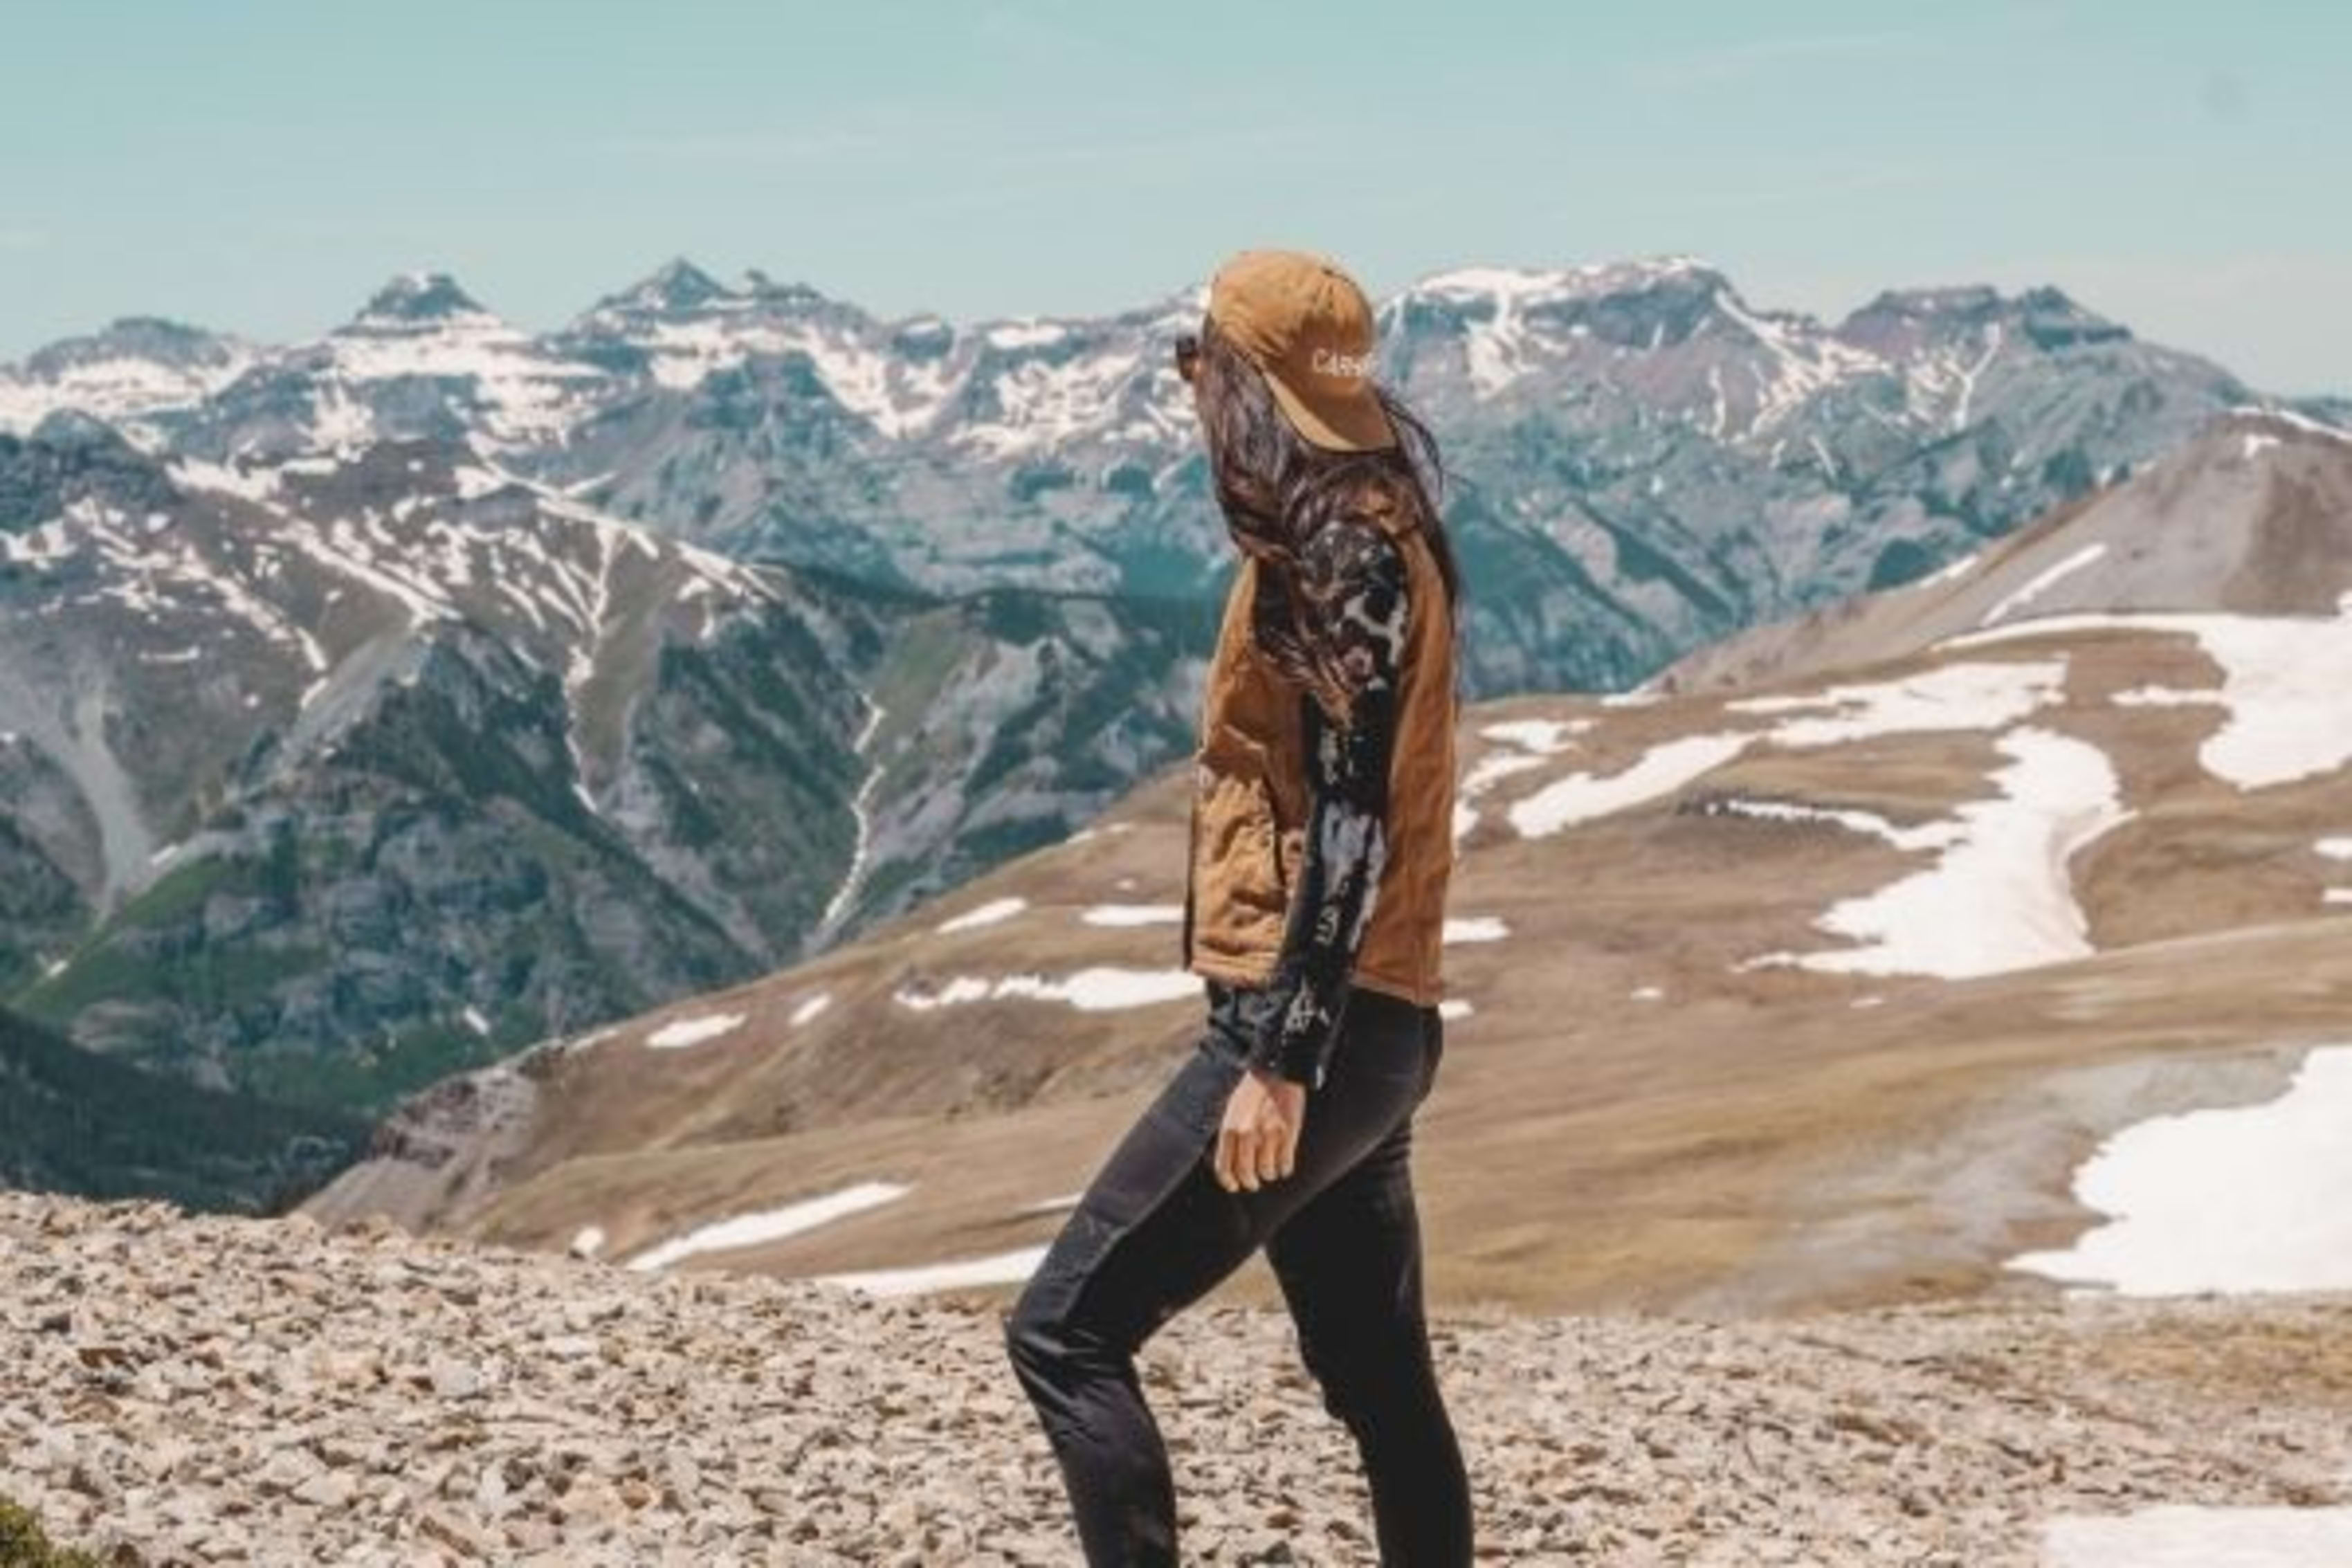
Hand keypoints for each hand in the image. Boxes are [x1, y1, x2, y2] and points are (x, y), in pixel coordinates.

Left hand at [1214, 1066, 1306, 1192]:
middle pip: (1246, 1175)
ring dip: (1269, 1174)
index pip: (1224, 1169)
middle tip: (1254, 1183)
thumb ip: (1229, 1135)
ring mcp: (1268, 1135)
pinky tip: (1284, 1165)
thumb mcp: (1232, 1111)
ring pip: (1267, 1172)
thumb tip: (1228, 1162)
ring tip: (1270, 1170)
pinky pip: (1286, 1165)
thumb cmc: (1252, 1091)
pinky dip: (1285, 1169)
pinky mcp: (1288, 1134)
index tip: (1234, 1186)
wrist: (1277, 1072)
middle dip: (1250, 1183)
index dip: (1229, 1182)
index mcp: (1229, 1129)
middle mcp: (1246, 1135)